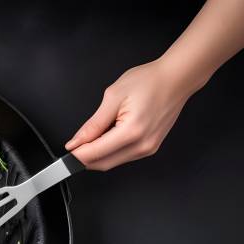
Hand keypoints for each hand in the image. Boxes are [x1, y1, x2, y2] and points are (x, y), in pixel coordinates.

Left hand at [66, 58, 193, 170]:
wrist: (176, 78)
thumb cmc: (149, 81)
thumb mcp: (112, 97)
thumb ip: (93, 124)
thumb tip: (76, 142)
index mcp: (131, 132)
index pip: (94, 154)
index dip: (76, 155)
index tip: (66, 151)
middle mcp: (142, 145)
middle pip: (102, 164)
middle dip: (84, 157)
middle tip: (75, 144)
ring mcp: (147, 149)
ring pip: (112, 162)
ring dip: (98, 154)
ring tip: (96, 134)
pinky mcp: (149, 148)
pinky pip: (123, 157)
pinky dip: (110, 151)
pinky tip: (109, 136)